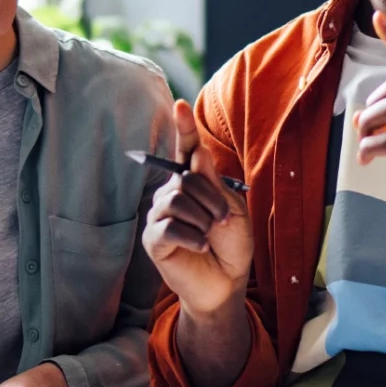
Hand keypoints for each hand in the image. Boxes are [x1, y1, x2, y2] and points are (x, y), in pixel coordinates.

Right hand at [142, 100, 252, 315]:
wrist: (226, 281)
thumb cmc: (231, 243)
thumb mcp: (232, 208)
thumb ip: (213, 182)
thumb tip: (197, 152)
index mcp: (193, 182)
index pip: (186, 150)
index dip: (183, 127)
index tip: (180, 105)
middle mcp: (172, 193)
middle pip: (186, 178)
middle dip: (212, 199)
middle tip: (223, 220)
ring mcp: (159, 215)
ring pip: (177, 200)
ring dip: (203, 219)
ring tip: (211, 235)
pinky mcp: (153, 239)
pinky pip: (169, 227)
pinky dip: (192, 237)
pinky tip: (202, 247)